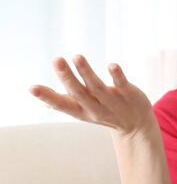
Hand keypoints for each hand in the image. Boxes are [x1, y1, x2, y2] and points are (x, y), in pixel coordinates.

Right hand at [29, 56, 154, 137]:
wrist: (137, 126)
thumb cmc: (105, 114)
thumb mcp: (84, 112)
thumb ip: (66, 104)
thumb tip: (44, 101)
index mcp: (81, 110)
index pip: (61, 104)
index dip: (47, 97)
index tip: (32, 88)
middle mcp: (95, 107)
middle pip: (78, 92)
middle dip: (67, 77)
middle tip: (56, 60)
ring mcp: (113, 101)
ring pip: (98, 87)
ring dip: (87, 72)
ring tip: (77, 57)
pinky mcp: (129, 95)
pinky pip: (122, 84)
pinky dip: (117, 76)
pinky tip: (112, 65)